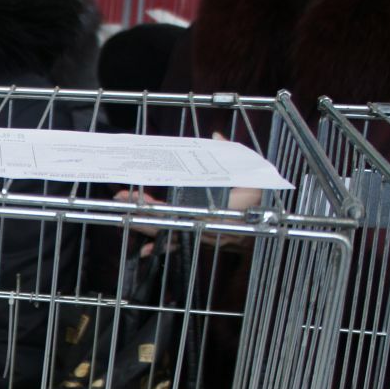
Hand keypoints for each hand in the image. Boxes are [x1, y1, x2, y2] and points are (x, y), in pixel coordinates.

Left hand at [116, 134, 264, 253]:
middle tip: (120, 200)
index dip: (154, 207)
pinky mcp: (200, 240)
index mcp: (218, 213)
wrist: (269, 224)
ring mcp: (202, 238)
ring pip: (169, 234)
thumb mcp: (254, 173)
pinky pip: (179, 245)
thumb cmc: (261, 197)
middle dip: (141, 214)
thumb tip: (215, 137)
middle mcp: (207, 230)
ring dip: (145, 226)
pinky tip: (146, 251)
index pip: (178, 211)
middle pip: (167, 224)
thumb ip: (233, 155)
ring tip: (123, 213)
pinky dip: (163, 247)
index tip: (135, 198)